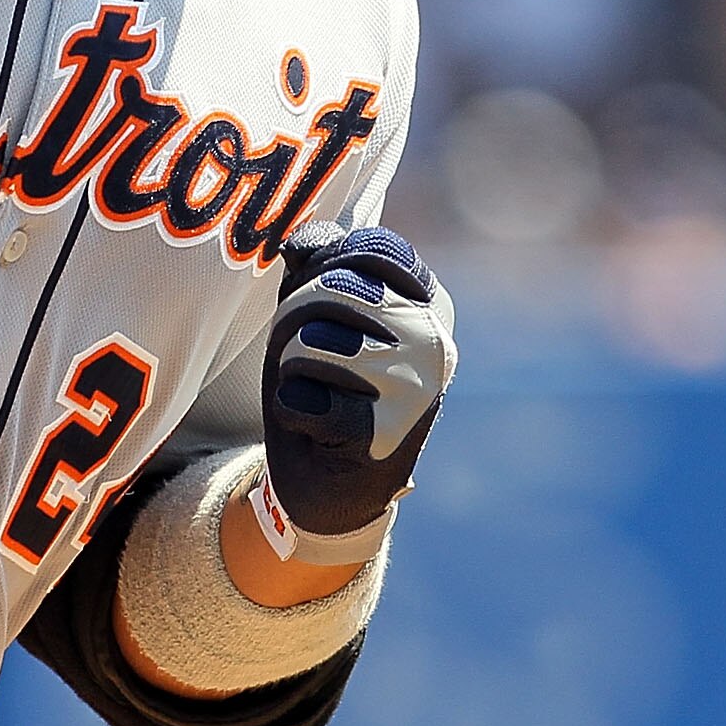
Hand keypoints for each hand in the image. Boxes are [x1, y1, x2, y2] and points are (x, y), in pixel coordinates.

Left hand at [255, 224, 455, 560]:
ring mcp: (412, 389)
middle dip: (296, 322)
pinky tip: (321, 431)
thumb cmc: (326, 384)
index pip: (374, 245)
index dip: (326, 267)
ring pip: (309, 343)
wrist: (331, 482)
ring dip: (292, 371)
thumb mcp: (319, 313)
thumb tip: (302, 242)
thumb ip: (316, 266)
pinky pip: (298, 398)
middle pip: (332, 289)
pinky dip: (292, 413)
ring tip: (321, 393)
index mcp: (428, 305)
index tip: (328, 306)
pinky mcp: (380, 435)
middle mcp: (433, 342)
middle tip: (310, 360)